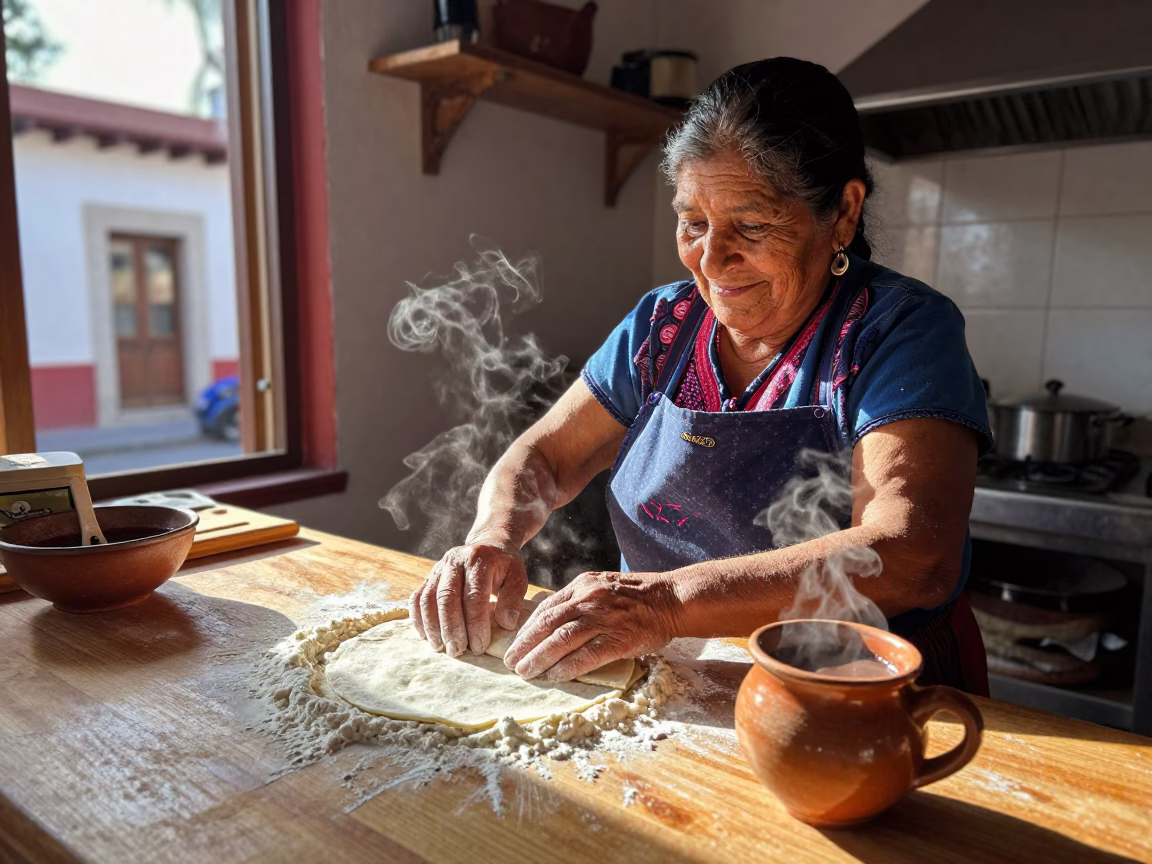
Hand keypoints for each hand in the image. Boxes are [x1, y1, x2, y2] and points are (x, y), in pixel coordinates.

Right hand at [410, 542, 527, 656]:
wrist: (488, 544)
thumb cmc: (504, 566)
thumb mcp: (517, 576)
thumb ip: (513, 599)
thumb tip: (505, 624)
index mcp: (479, 559)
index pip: (474, 596)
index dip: (475, 624)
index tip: (479, 646)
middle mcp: (455, 560)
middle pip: (447, 598)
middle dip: (451, 629)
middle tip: (458, 651)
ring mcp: (438, 568)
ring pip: (428, 599)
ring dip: (433, 627)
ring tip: (441, 648)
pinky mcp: (428, 576)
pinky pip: (416, 598)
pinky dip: (418, 619)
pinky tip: (426, 636)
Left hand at [503, 571, 680, 680]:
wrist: (670, 599)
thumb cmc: (636, 596)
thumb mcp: (602, 586)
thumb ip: (578, 599)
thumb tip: (552, 618)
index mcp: (582, 586)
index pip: (545, 608)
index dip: (527, 629)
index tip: (515, 644)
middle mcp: (588, 600)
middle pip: (547, 624)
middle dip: (525, 646)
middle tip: (511, 662)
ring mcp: (603, 619)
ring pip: (561, 640)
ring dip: (540, 659)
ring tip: (526, 673)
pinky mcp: (618, 639)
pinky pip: (586, 656)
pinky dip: (568, 667)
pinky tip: (555, 677)